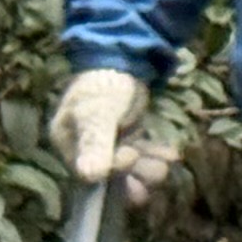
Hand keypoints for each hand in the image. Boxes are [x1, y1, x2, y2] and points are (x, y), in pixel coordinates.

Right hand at [44, 69, 172, 198]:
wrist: (124, 61)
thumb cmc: (104, 85)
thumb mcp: (97, 113)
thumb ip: (95, 144)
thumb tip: (89, 177)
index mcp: (70, 147)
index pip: (89, 177)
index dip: (113, 174)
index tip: (131, 155)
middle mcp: (86, 153)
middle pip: (112, 181)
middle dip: (137, 177)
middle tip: (159, 168)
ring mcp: (108, 148)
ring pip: (130, 173)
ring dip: (150, 169)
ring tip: (168, 159)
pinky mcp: (127, 142)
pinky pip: (141, 159)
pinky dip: (155, 157)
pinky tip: (170, 153)